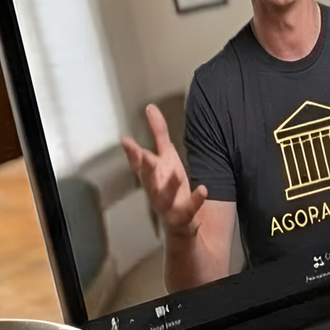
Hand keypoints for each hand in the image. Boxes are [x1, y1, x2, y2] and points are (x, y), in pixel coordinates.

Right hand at [120, 104, 211, 242]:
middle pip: (148, 179)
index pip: (139, 163)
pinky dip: (196, 200)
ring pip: (165, 196)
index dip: (132, 153)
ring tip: (176, 174)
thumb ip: (158, 133)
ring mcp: (168, 204)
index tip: (125, 140)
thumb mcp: (167, 156)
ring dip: (170, 186)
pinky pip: (190, 208)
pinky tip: (203, 189)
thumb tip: (150, 108)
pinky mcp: (183, 215)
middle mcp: (156, 189)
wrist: (181, 221)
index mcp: (152, 174)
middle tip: (143, 156)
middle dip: (145, 168)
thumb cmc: (170, 184)